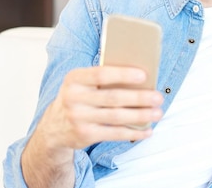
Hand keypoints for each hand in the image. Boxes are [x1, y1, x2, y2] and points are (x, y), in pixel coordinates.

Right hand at [21, 66, 163, 187]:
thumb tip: (140, 79)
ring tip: (157, 113)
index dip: (123, 75)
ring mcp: (78, 118)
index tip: (143, 75)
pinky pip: (114, 134)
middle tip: (158, 97)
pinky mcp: (85, 135)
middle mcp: (73, 98)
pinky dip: (133, 132)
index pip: (101, 74)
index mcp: (74, 79)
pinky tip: (147, 130)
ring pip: (116, 117)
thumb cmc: (78, 97)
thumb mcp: (82, 84)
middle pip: (113, 97)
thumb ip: (103, 79)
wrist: (53, 127)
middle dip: (139, 98)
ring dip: (140, 115)